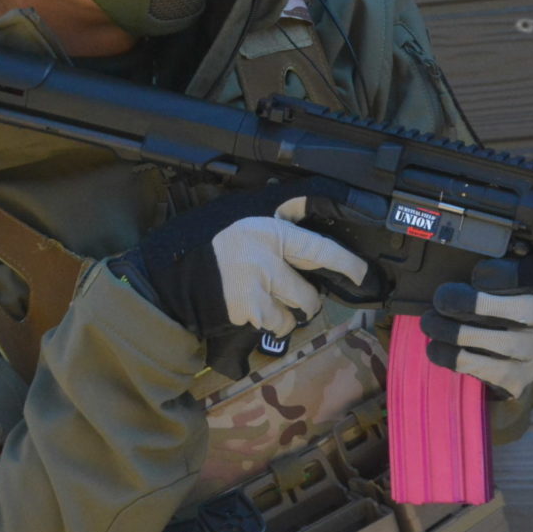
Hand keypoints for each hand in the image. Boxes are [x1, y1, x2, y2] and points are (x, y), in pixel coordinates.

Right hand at [115, 178, 367, 377]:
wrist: (170, 276)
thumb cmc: (207, 243)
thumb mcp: (242, 216)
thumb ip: (276, 216)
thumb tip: (308, 208)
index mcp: (270, 229)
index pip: (318, 246)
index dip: (344, 261)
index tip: (361, 273)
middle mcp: (268, 256)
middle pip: (309, 291)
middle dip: (308, 299)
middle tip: (298, 296)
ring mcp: (258, 284)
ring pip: (295, 311)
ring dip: (286, 313)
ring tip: (265, 302)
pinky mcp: (248, 308)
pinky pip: (276, 323)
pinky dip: (268, 322)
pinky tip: (250, 311)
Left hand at [421, 256, 532, 399]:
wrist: (529, 348)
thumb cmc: (508, 303)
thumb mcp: (509, 281)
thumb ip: (491, 267)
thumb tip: (455, 256)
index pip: (521, 275)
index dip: (494, 274)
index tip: (474, 275)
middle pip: (498, 309)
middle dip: (459, 302)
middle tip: (439, 299)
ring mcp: (531, 352)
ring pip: (483, 341)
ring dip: (447, 331)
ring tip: (429, 322)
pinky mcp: (516, 378)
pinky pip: (474, 366)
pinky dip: (448, 356)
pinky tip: (435, 347)